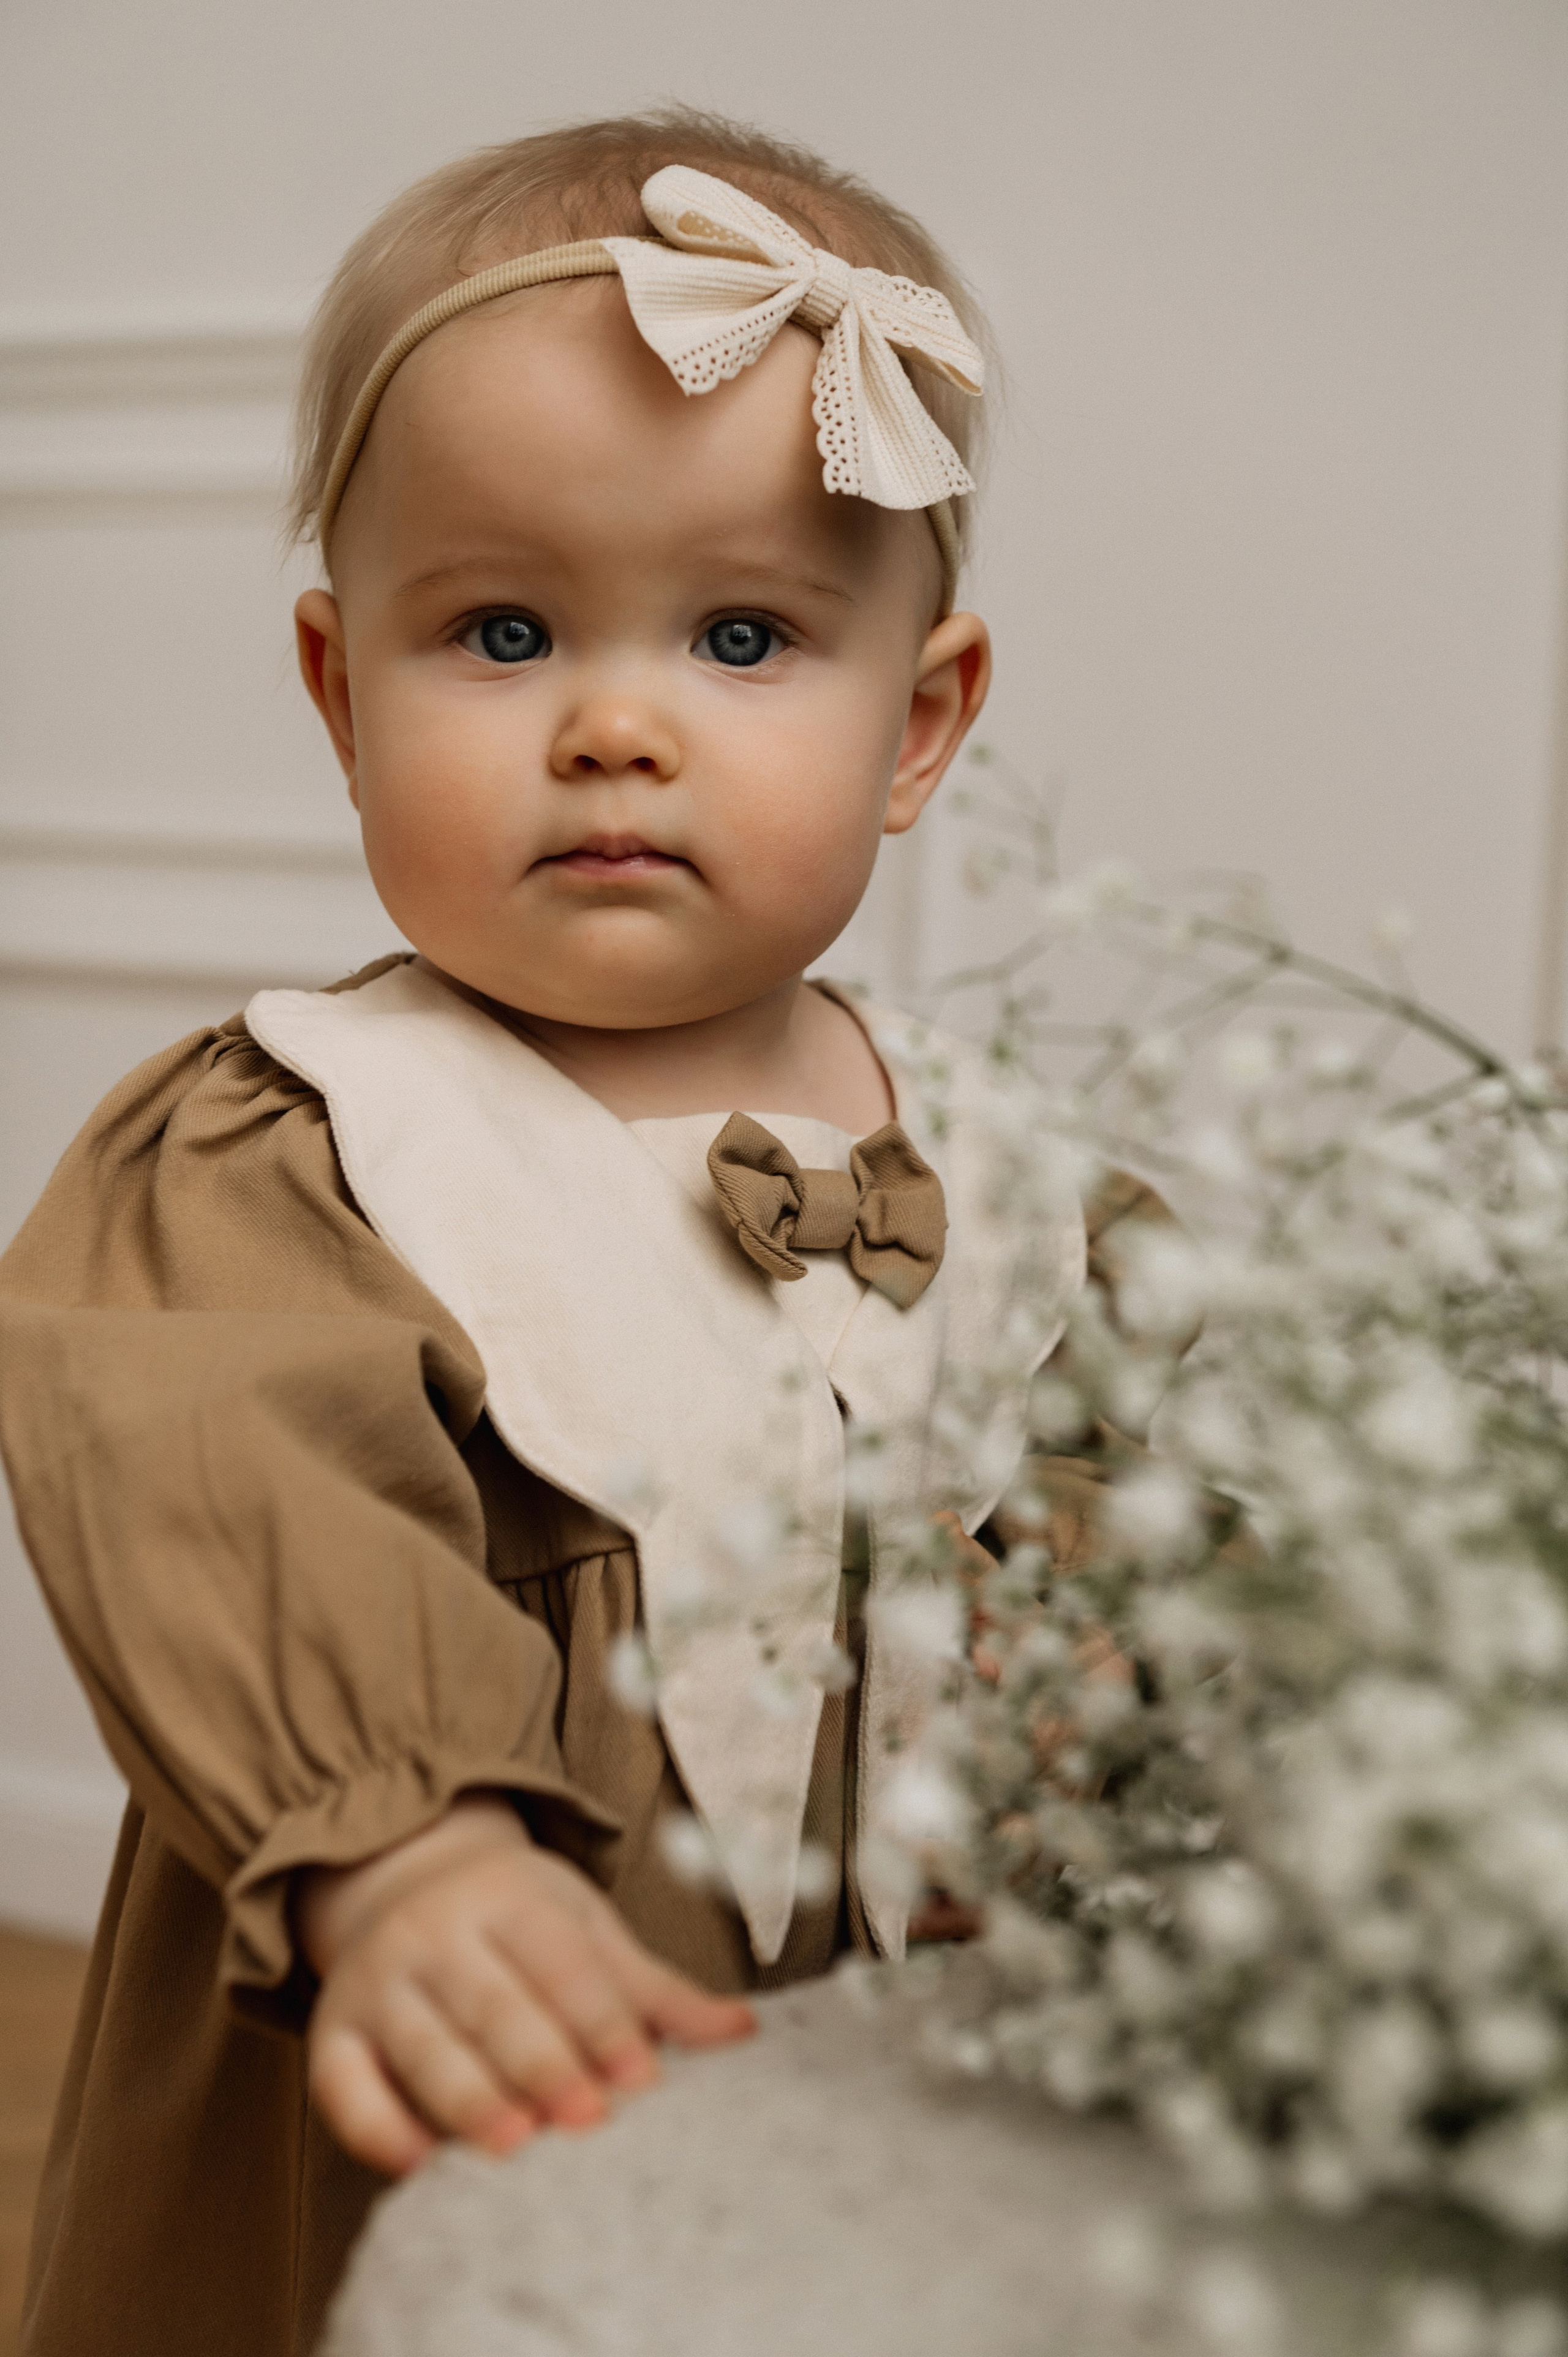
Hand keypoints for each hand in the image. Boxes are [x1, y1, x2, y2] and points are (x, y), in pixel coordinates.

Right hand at [296, 1794, 754, 2176]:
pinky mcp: (333, 2031)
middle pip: (494, 2004)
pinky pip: (342, 2083)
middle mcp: (437, 1931)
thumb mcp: (587, 1928)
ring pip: (423, 2044)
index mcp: (510, 1897)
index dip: (602, 2022)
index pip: (560, 1961)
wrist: (403, 1877)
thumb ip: (654, 1989)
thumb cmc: (517, 1919)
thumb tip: (743, 2032)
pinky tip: (417, 2163)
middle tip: (588, 2121)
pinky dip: (374, 2125)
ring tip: (514, 2144)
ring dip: (468, 2097)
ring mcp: (379, 1980)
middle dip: (543, 2064)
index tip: (643, 2081)